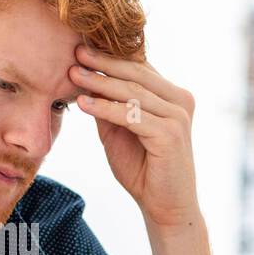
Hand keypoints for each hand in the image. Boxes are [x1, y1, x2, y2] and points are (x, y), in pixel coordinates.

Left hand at [70, 44, 200, 228]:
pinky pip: (131, 115)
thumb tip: (85, 78)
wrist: (165, 206)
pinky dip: (105, 108)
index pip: (139, 68)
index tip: (80, 48)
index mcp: (172, 95)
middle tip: (75, 52)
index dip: (110, 56)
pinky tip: (83, 103)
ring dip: (100, 82)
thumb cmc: (142, 169)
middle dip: (103, 62)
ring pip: (132, 92)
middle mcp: (180, 100)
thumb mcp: (119, 131)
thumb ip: (108, 106)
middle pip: (136, 74)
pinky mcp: (170, 134)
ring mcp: (177, 116)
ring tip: (73, 74)